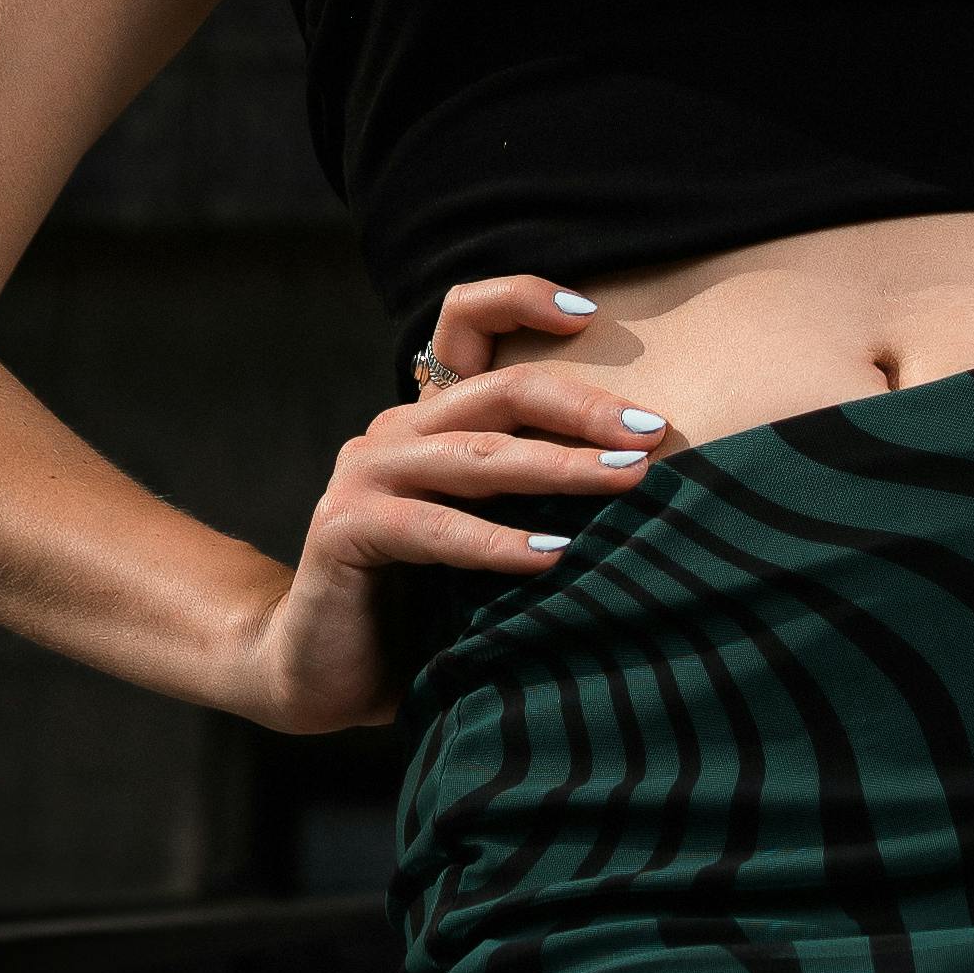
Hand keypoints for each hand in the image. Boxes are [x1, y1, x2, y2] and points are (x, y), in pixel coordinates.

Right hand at [226, 274, 677, 736]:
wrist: (321, 673)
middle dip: (583, 405)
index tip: (591, 314)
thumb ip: (533, 501)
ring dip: (559, 466)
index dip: (520, 299)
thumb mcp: (484, 538)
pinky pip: (435, 528)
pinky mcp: (346, 528)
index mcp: (429, 420)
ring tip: (625, 478)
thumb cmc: (421, 608)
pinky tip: (553, 554)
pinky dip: (497, 541)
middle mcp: (396, 432)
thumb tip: (642, 483)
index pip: (465, 323)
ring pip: (477, 455)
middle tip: (652, 430)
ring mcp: (367, 474)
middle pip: (498, 390)